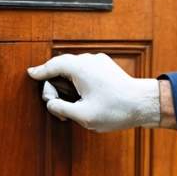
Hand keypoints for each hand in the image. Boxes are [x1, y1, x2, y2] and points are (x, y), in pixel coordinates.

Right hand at [27, 52, 159, 131]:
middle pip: (62, 69)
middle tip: (60, 110)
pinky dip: (80, 83)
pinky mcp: (107, 67)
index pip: (53, 66)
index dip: (40, 71)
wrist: (145, 104)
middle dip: (56, 88)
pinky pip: (86, 72)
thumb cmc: (116, 110)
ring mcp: (99, 62)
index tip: (31, 74)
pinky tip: (85, 100)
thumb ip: (60, 108)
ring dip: (69, 87)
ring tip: (74, 108)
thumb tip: (50, 103)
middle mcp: (88, 60)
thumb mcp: (83, 115)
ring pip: (75, 71)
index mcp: (79, 68)